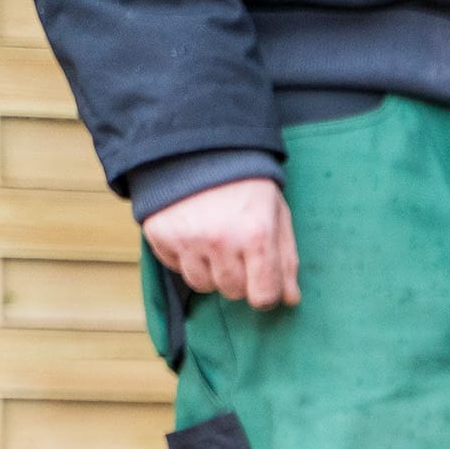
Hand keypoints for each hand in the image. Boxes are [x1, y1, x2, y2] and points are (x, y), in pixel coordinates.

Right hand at [142, 178, 300, 308]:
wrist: (199, 148)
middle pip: (232, 292)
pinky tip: (193, 233)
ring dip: (210, 271)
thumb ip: (286, 260)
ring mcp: (187, 238)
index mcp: (256, 236)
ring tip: (215, 242)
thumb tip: (290, 300)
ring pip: (202, 285)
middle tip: (237, 250)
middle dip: (238, 278)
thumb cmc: (246, 185)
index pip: (262, 296)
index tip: (262, 283)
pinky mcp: (160, 234)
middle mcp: (220, 240)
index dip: (265, 294)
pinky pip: (175, 267)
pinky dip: (185, 257)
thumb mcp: (277, 216)